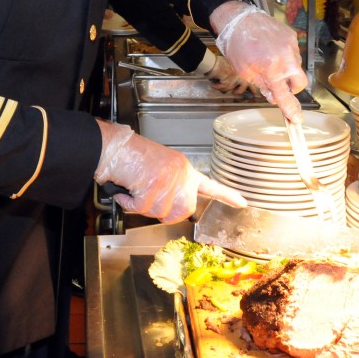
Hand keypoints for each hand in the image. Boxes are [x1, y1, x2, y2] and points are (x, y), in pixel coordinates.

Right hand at [94, 120, 245, 222]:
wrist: (117, 147)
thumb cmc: (134, 156)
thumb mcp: (161, 167)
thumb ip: (171, 185)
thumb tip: (168, 208)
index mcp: (184, 168)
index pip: (210, 185)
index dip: (226, 196)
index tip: (242, 203)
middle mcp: (180, 174)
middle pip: (182, 211)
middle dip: (164, 212)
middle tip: (148, 197)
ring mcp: (168, 180)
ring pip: (159, 212)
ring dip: (142, 205)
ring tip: (135, 186)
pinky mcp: (153, 186)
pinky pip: (141, 209)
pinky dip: (129, 202)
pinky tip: (127, 188)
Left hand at [212, 1, 307, 122]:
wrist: (237, 18)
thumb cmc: (236, 44)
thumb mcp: (244, 71)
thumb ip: (262, 84)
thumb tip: (274, 95)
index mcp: (271, 67)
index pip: (285, 94)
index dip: (291, 109)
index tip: (297, 119)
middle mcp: (286, 56)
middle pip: (300, 82)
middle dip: (292, 87)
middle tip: (278, 84)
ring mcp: (291, 45)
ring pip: (296, 67)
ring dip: (286, 70)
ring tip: (268, 60)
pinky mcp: (291, 35)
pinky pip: (293, 52)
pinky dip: (285, 56)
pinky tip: (271, 50)